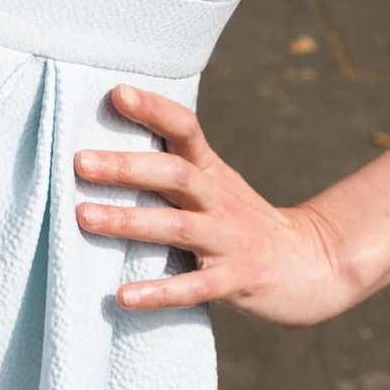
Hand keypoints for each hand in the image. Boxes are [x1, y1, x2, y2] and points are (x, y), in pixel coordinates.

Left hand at [74, 87, 354, 325]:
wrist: (309, 264)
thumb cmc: (241, 220)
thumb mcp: (214, 185)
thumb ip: (173, 167)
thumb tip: (105, 148)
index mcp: (212, 171)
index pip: (186, 129)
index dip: (154, 109)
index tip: (117, 92)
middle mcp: (219, 200)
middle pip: (176, 175)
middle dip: (127, 167)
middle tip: (80, 162)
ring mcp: (228, 240)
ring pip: (178, 227)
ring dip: (129, 222)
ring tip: (84, 217)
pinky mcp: (234, 280)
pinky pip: (192, 288)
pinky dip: (157, 293)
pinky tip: (122, 296)